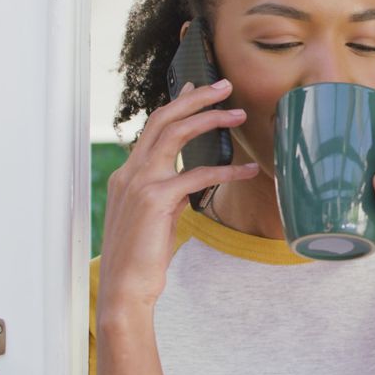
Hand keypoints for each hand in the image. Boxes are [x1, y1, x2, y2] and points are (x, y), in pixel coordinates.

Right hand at [97, 79, 258, 314]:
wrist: (125, 289)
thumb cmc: (143, 258)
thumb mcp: (156, 217)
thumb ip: (169, 193)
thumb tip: (189, 180)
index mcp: (127, 174)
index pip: (153, 127)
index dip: (178, 103)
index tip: (198, 86)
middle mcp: (129, 172)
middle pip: (163, 118)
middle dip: (195, 97)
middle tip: (225, 86)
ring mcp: (139, 183)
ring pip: (176, 134)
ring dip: (210, 119)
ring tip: (240, 115)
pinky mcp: (156, 200)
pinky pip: (197, 174)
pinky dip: (227, 170)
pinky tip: (249, 171)